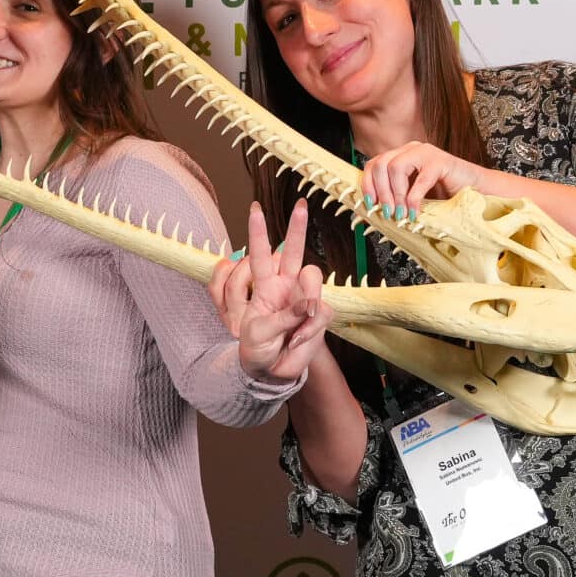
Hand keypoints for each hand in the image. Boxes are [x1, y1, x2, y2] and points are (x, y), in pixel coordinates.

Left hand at [209, 199, 330, 384]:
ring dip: (306, 297)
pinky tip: (298, 339)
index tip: (255, 210)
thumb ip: (281, 317)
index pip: (259, 254)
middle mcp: (284, 286)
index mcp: (263, 286)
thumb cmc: (258, 348)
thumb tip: (308, 304)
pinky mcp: (319, 315)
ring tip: (297, 324)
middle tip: (301, 205)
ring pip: (313, 278)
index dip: (258, 233)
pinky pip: (320, 312)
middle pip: (292, 251)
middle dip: (297, 227)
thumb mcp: (258, 333)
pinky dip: (309, 328)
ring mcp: (303, 299)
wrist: (272, 371)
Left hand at [359, 141, 486, 222]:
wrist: (477, 191)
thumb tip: (362, 215)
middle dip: (381, 191)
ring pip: (395, 167)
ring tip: (400, 213)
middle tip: (387, 212)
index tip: (370, 205)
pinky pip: (420, 180)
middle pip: (381, 164)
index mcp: (401, 155)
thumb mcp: (411, 198)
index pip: (374, 164)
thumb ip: (391, 201)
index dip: (368, 184)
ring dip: (395, 194)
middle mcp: (410, 150)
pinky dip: (414, 199)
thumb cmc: (443, 195)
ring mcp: (425, 152)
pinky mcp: (441, 161)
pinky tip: (414, 213)